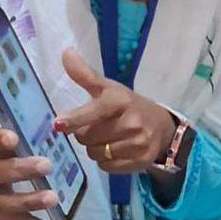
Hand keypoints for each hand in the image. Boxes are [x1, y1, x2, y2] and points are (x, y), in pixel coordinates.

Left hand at [56, 49, 175, 173]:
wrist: (163, 127)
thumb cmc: (128, 106)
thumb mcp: (109, 89)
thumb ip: (85, 74)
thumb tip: (65, 52)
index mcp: (121, 100)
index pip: (93, 111)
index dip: (74, 119)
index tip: (58, 124)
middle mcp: (132, 121)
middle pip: (87, 137)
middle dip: (85, 134)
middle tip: (97, 127)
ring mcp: (138, 142)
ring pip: (95, 153)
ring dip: (95, 148)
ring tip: (107, 139)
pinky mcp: (141, 160)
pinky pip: (107, 167)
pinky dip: (106, 161)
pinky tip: (116, 151)